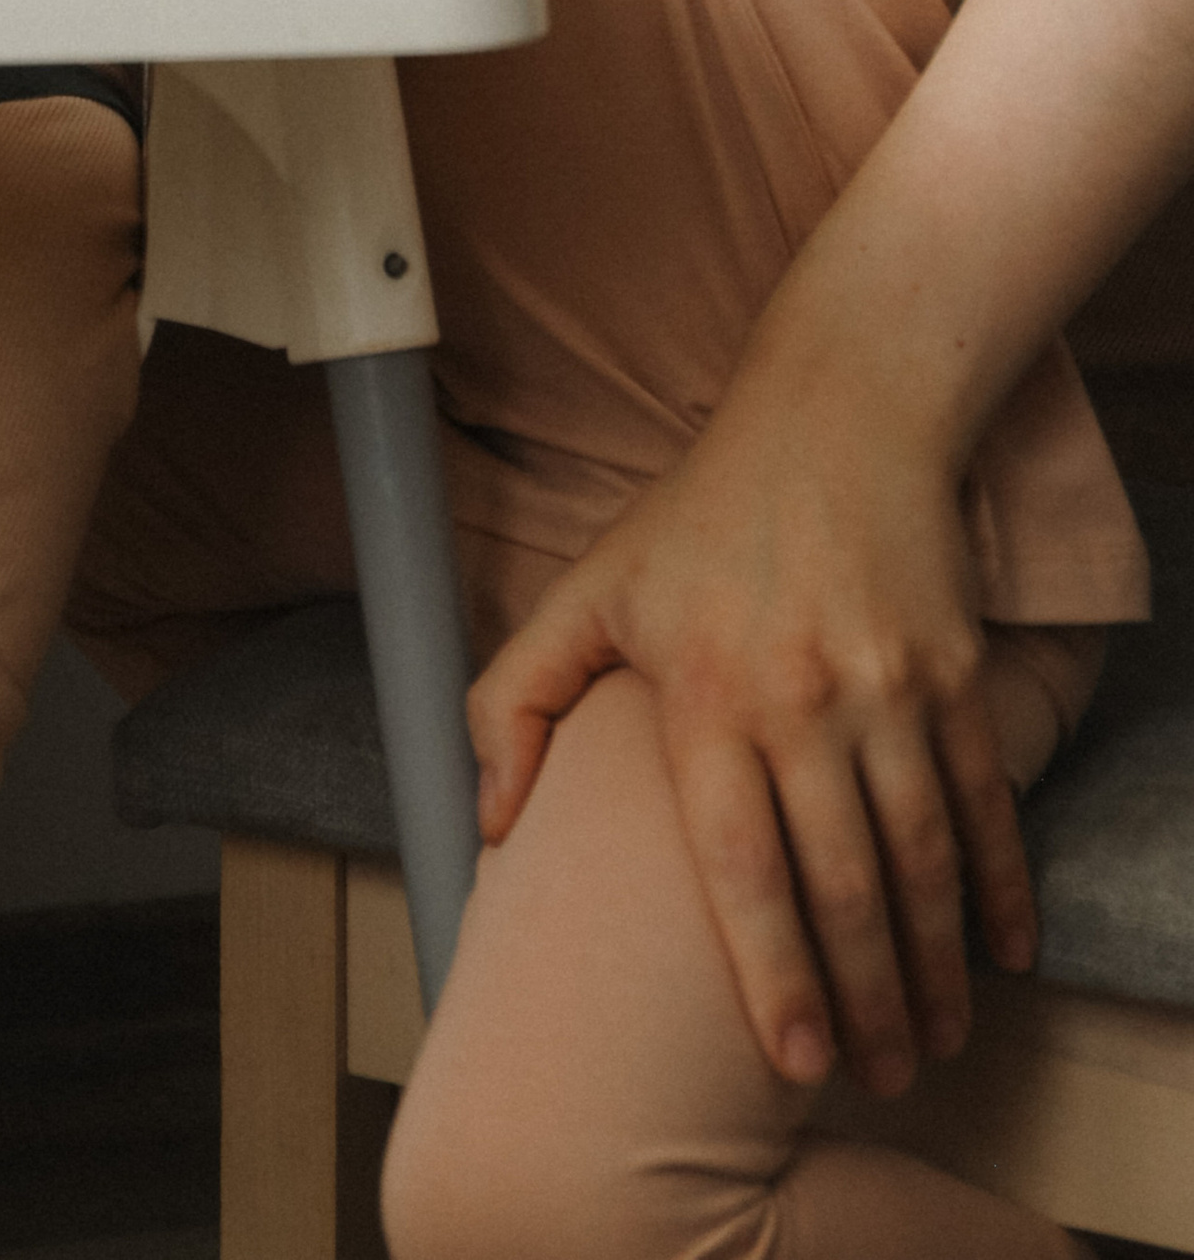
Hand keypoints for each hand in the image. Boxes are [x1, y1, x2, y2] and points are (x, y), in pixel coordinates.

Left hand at [467, 351, 1032, 1099]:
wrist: (836, 411)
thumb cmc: (701, 511)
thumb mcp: (590, 588)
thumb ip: (516, 698)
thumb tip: (487, 823)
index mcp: (703, 691)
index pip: (740, 864)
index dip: (772, 974)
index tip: (793, 1061)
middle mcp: (801, 697)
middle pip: (842, 884)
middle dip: (867, 1001)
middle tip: (876, 1076)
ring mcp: (888, 686)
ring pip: (922, 859)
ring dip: (935, 965)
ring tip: (933, 1038)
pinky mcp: (953, 673)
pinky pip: (984, 803)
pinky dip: (999, 886)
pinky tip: (998, 951)